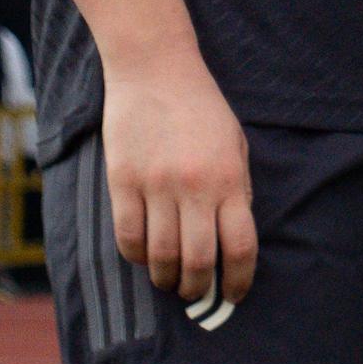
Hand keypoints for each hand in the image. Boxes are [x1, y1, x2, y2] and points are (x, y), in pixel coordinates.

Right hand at [103, 51, 257, 308]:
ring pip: (161, 255)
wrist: (155, 69)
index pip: (240, 247)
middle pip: (198, 261)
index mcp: (229, 179)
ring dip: (167, 279)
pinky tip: (144, 258)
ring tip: (170, 281)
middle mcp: (194, 187)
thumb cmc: (201, 108)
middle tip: (197, 294)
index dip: (239, 281)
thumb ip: (238, 190)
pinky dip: (137, 257)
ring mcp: (156, 185)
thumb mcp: (235, 145)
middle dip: (199, 289)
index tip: (233, 294)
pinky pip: (128, 236)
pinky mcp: (122, 181)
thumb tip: (234, 237)